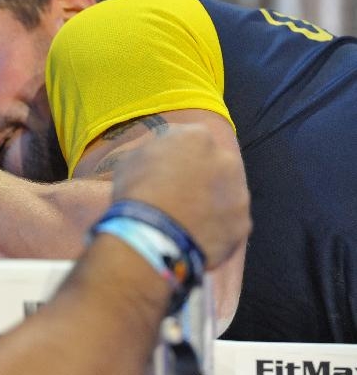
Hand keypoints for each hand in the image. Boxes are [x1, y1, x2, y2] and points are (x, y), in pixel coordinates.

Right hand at [110, 125, 250, 268]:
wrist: (152, 237)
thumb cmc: (135, 192)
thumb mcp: (130, 159)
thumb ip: (153, 149)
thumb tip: (158, 152)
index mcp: (198, 137)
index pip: (189, 138)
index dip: (175, 154)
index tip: (163, 169)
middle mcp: (227, 159)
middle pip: (215, 164)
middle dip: (201, 175)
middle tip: (178, 194)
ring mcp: (239, 194)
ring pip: (226, 194)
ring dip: (212, 202)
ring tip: (187, 220)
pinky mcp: (243, 224)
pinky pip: (229, 224)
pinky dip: (216, 228)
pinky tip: (196, 236)